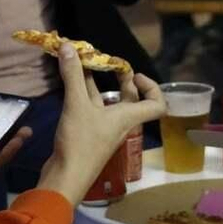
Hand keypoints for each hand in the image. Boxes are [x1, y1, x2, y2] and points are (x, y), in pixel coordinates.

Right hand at [40, 47, 164, 205]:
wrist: (65, 177)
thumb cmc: (81, 142)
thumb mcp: (77, 105)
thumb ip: (74, 76)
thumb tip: (69, 46)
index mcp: (128, 117)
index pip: (157, 105)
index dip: (152, 88)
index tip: (135, 74)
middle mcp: (120, 122)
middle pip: (130, 99)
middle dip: (122, 79)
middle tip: (109, 62)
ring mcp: (103, 130)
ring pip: (107, 103)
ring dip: (98, 84)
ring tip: (86, 65)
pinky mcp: (87, 135)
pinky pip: (92, 110)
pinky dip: (84, 95)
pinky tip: (71, 85)